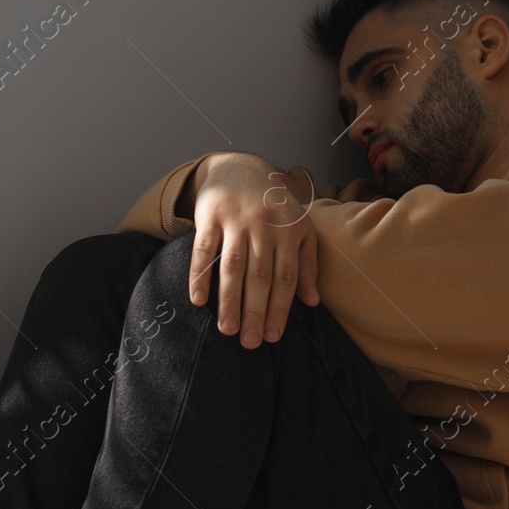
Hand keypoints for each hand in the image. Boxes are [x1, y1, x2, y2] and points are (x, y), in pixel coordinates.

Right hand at [179, 152, 320, 346]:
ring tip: (227, 330)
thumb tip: (311, 301)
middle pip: (259, 277)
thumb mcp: (300, 228)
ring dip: (229, 301)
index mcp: (289, 231)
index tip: (273, 337)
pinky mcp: (210, 216)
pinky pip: (203, 250)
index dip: (280, 309)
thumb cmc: (274, 205)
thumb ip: (307, 263)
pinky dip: (199, 276)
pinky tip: (197, 300)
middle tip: (249, 343)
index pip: (285, 278)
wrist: (241, 166)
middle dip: (255, 312)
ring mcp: (235, 220)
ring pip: (232, 267)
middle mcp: (264, 226)